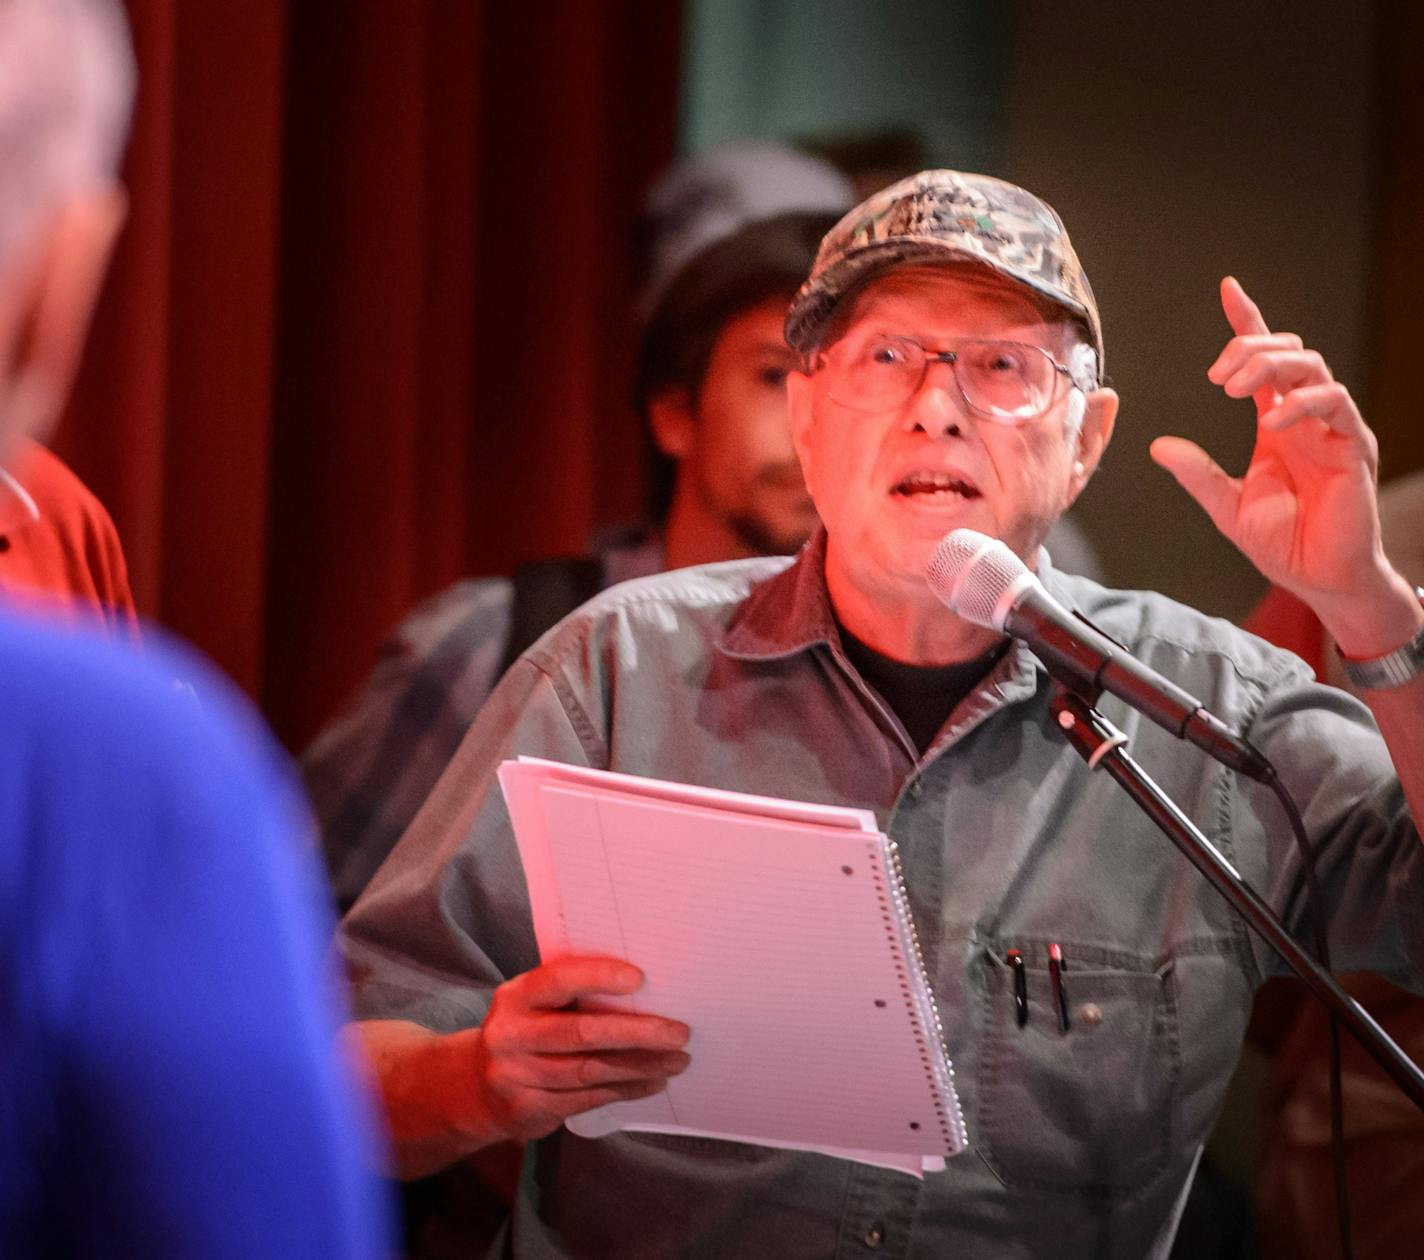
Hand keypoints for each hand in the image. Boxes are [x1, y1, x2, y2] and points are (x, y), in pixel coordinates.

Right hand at [470, 955, 690, 1142]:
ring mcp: (517, 1076)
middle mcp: (510, 1035)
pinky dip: (627, 1089)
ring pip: (590, 1070)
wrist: (474, 1088)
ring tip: (677, 1059)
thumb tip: (644, 988)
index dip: (599, 977)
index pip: (558, 980)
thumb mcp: (533, 1005)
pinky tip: (653, 1081)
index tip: (640, 979)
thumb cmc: (525, 1031)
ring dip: (641, 1065)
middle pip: (581, 1032)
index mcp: (515, 997)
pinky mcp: (529, 1110)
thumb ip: (571, 995)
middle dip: (637, 1032)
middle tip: (679, 1031)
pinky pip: (589, 1098)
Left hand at [1151, 276, 1387, 616]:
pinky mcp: (1353, 445)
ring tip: (1234, 385)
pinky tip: (1273, 419)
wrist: (1322, 579)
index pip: (1263, 362)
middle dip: (1250, 347)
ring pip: (1311, 366)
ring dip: (1270, 365)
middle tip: (1217, 374)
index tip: (1228, 290)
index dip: (1248, 322)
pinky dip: (1301, 403)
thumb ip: (1198, 473)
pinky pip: (1334, 403)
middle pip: (1287, 352)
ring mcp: (1332, 428)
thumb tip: (1159, 446)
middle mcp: (1304, 419)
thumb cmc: (1284, 544)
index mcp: (1276, 425)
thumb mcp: (1227, 506)